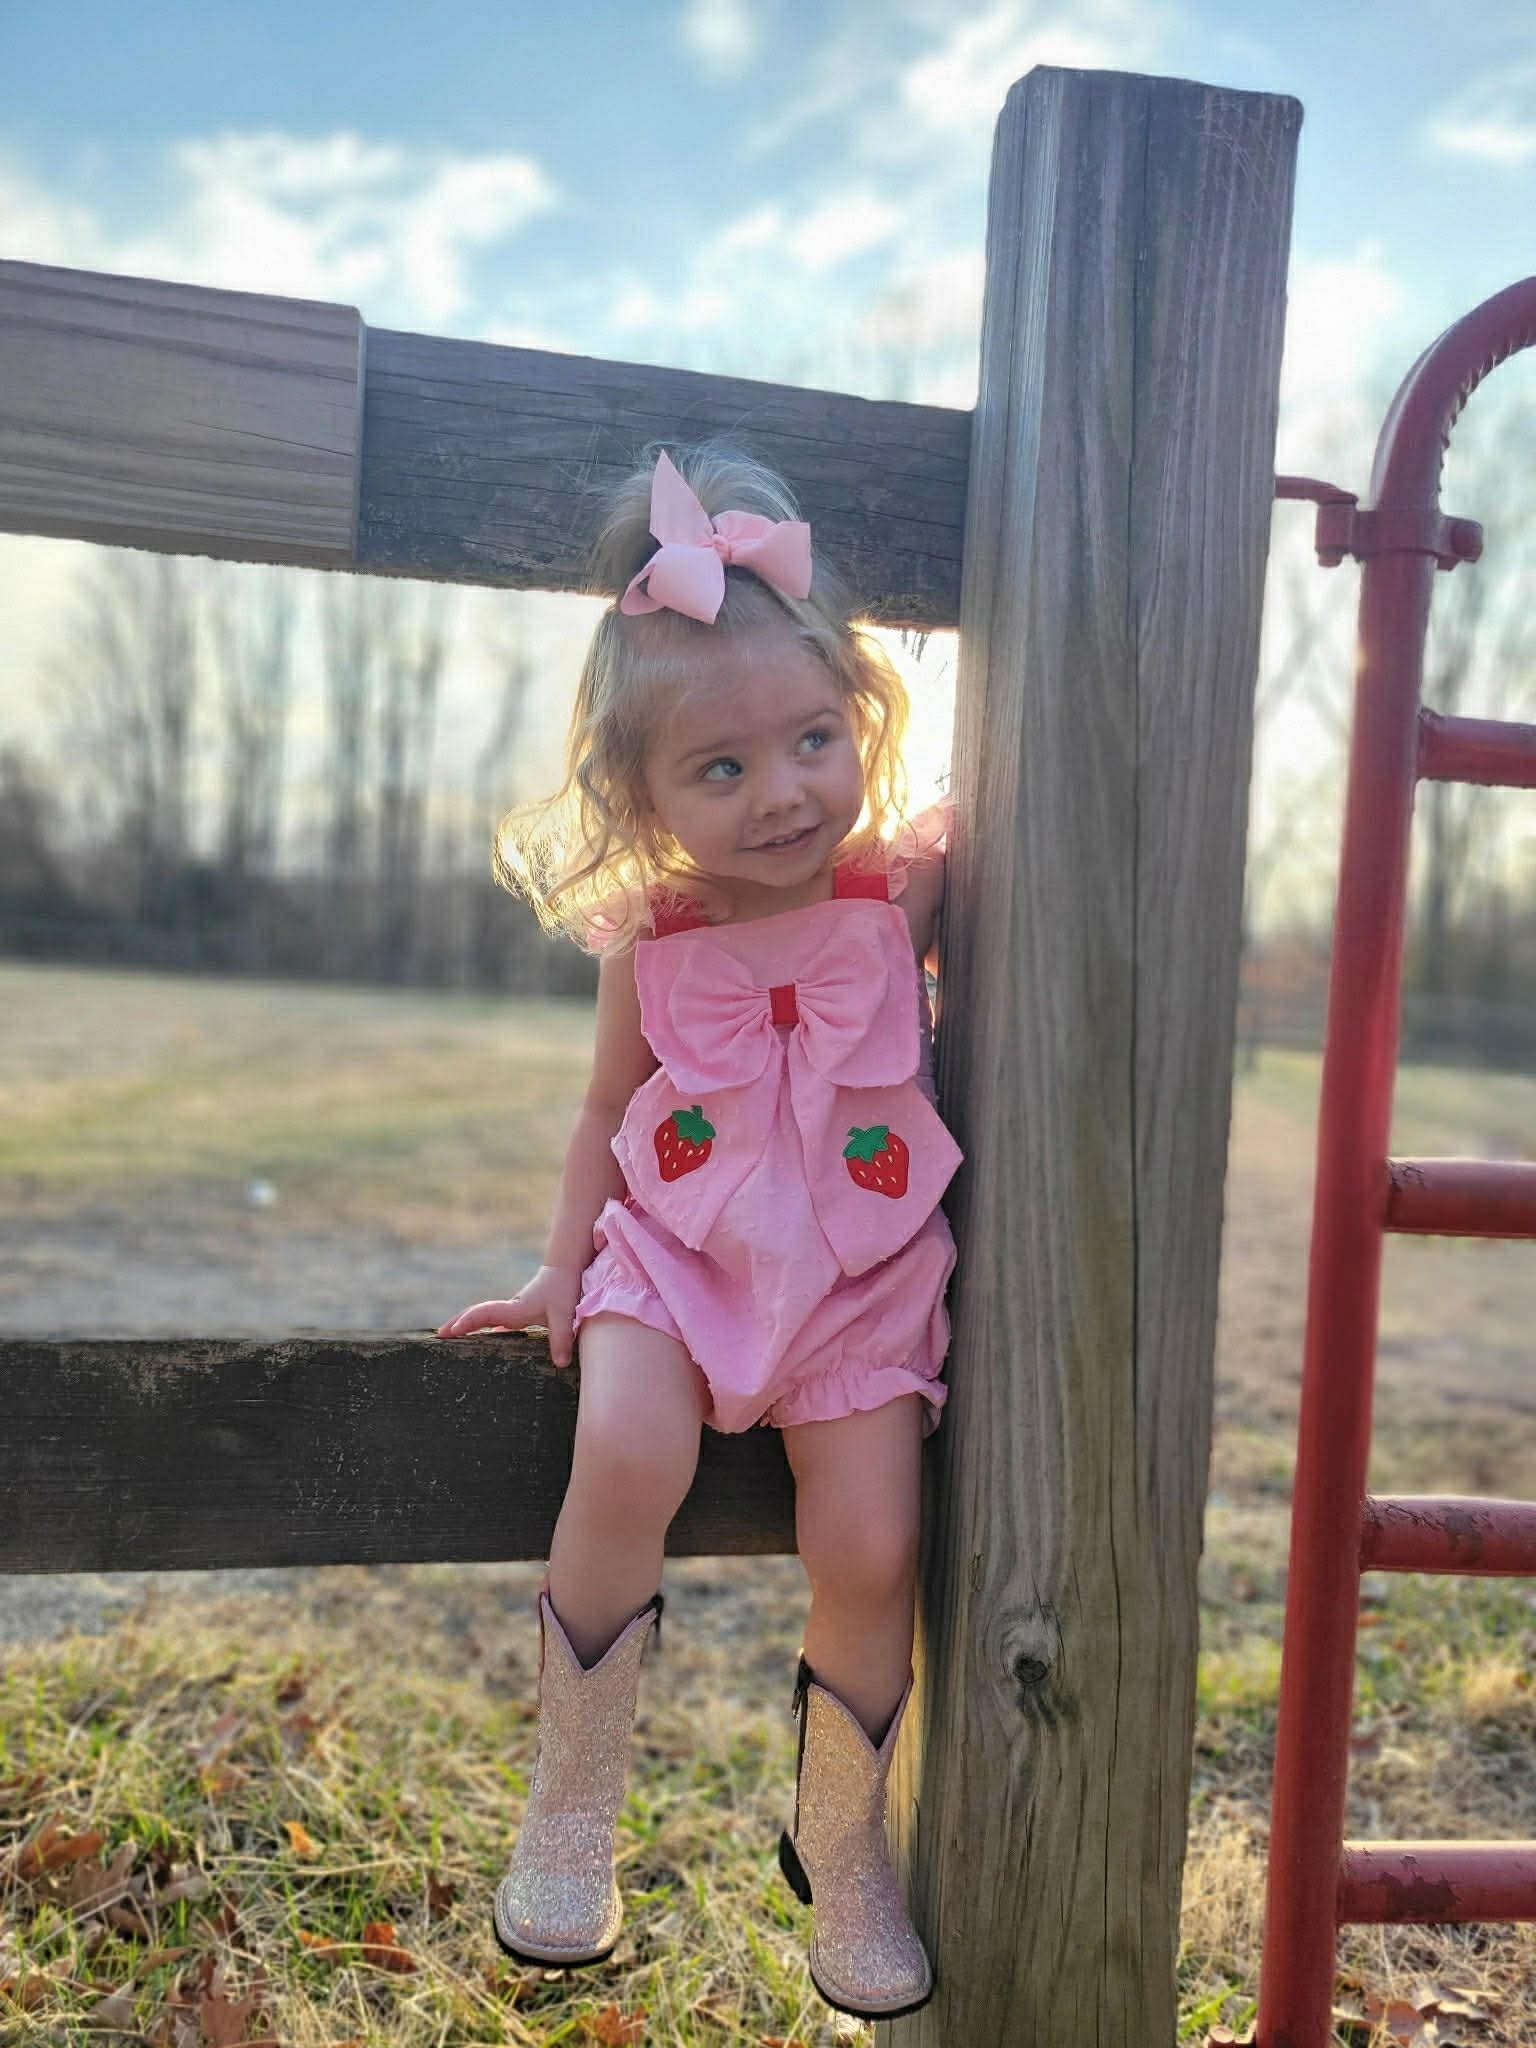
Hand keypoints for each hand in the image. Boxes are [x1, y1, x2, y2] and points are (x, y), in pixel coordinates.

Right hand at [436, 1264, 585, 1365]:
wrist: (564, 1270)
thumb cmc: (563, 1290)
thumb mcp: (563, 1316)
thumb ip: (561, 1339)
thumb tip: (560, 1364)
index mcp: (515, 1309)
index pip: (486, 1314)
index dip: (469, 1321)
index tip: (454, 1330)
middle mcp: (508, 1309)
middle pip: (477, 1314)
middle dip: (457, 1322)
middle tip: (439, 1335)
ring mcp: (511, 1311)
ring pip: (482, 1316)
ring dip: (465, 1323)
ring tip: (449, 1335)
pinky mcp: (517, 1314)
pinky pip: (494, 1322)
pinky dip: (482, 1328)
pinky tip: (480, 1340)